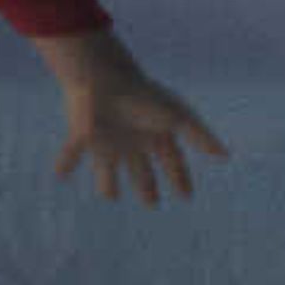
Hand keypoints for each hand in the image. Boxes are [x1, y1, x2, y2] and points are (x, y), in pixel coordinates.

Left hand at [37, 28, 230, 207]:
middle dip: (146, 187)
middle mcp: (132, 142)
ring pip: (108, 168)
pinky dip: (65, 163)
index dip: (179, 179)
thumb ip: (200, 137)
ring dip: (107, 182)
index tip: (185, 196)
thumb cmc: (144, 97)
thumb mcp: (178, 118)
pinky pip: (72, 154)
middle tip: (151, 204)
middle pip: (141, 171)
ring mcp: (106, 141)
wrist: (105, 80)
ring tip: (110, 196)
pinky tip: (59, 175)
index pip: (172, 163)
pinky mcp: (83, 137)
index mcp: (155, 136)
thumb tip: (225, 156)